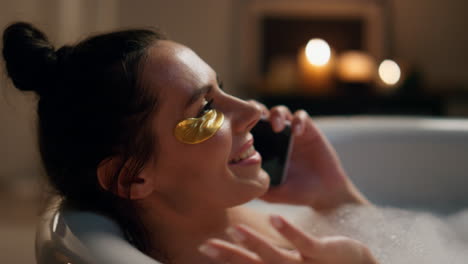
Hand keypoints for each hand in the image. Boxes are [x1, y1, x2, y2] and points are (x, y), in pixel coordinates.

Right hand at [199, 215, 377, 263]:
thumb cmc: (322, 263)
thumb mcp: (295, 259)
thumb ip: (272, 253)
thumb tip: (249, 243)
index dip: (226, 257)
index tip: (204, 245)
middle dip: (230, 256)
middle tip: (206, 244)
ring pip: (277, 257)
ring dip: (255, 243)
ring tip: (235, 230)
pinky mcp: (324, 253)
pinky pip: (305, 242)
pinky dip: (289, 231)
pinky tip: (274, 217)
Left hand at [248, 101, 369, 210]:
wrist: (325, 193)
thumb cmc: (297, 193)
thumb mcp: (274, 194)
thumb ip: (259, 187)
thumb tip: (239, 185)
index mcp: (263, 148)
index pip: (248, 128)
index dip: (241, 123)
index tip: (238, 130)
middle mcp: (276, 137)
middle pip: (261, 113)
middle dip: (256, 112)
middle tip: (255, 121)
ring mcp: (292, 132)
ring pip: (280, 111)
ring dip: (276, 115)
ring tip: (277, 128)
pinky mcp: (309, 130)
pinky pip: (302, 117)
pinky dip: (298, 120)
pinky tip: (297, 132)